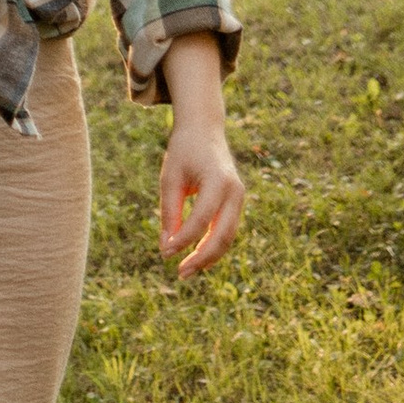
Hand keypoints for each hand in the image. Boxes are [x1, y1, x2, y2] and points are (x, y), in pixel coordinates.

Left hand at [156, 28, 243, 279]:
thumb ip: (170, 211)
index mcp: (217, 179)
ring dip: (209, 256)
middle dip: (202, 257)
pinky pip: (226, 230)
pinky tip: (195, 257)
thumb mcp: (170, 178)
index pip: (201, 218)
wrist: (204, 129)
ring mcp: (238, 197)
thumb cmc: (183, 152)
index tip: (165, 253)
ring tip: (186, 271)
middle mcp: (234, 190)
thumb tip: (167, 247)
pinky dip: (212, 245)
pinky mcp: (235, 202)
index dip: (184, 238)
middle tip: (181, 274)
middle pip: (223, 234)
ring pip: (228, 236)